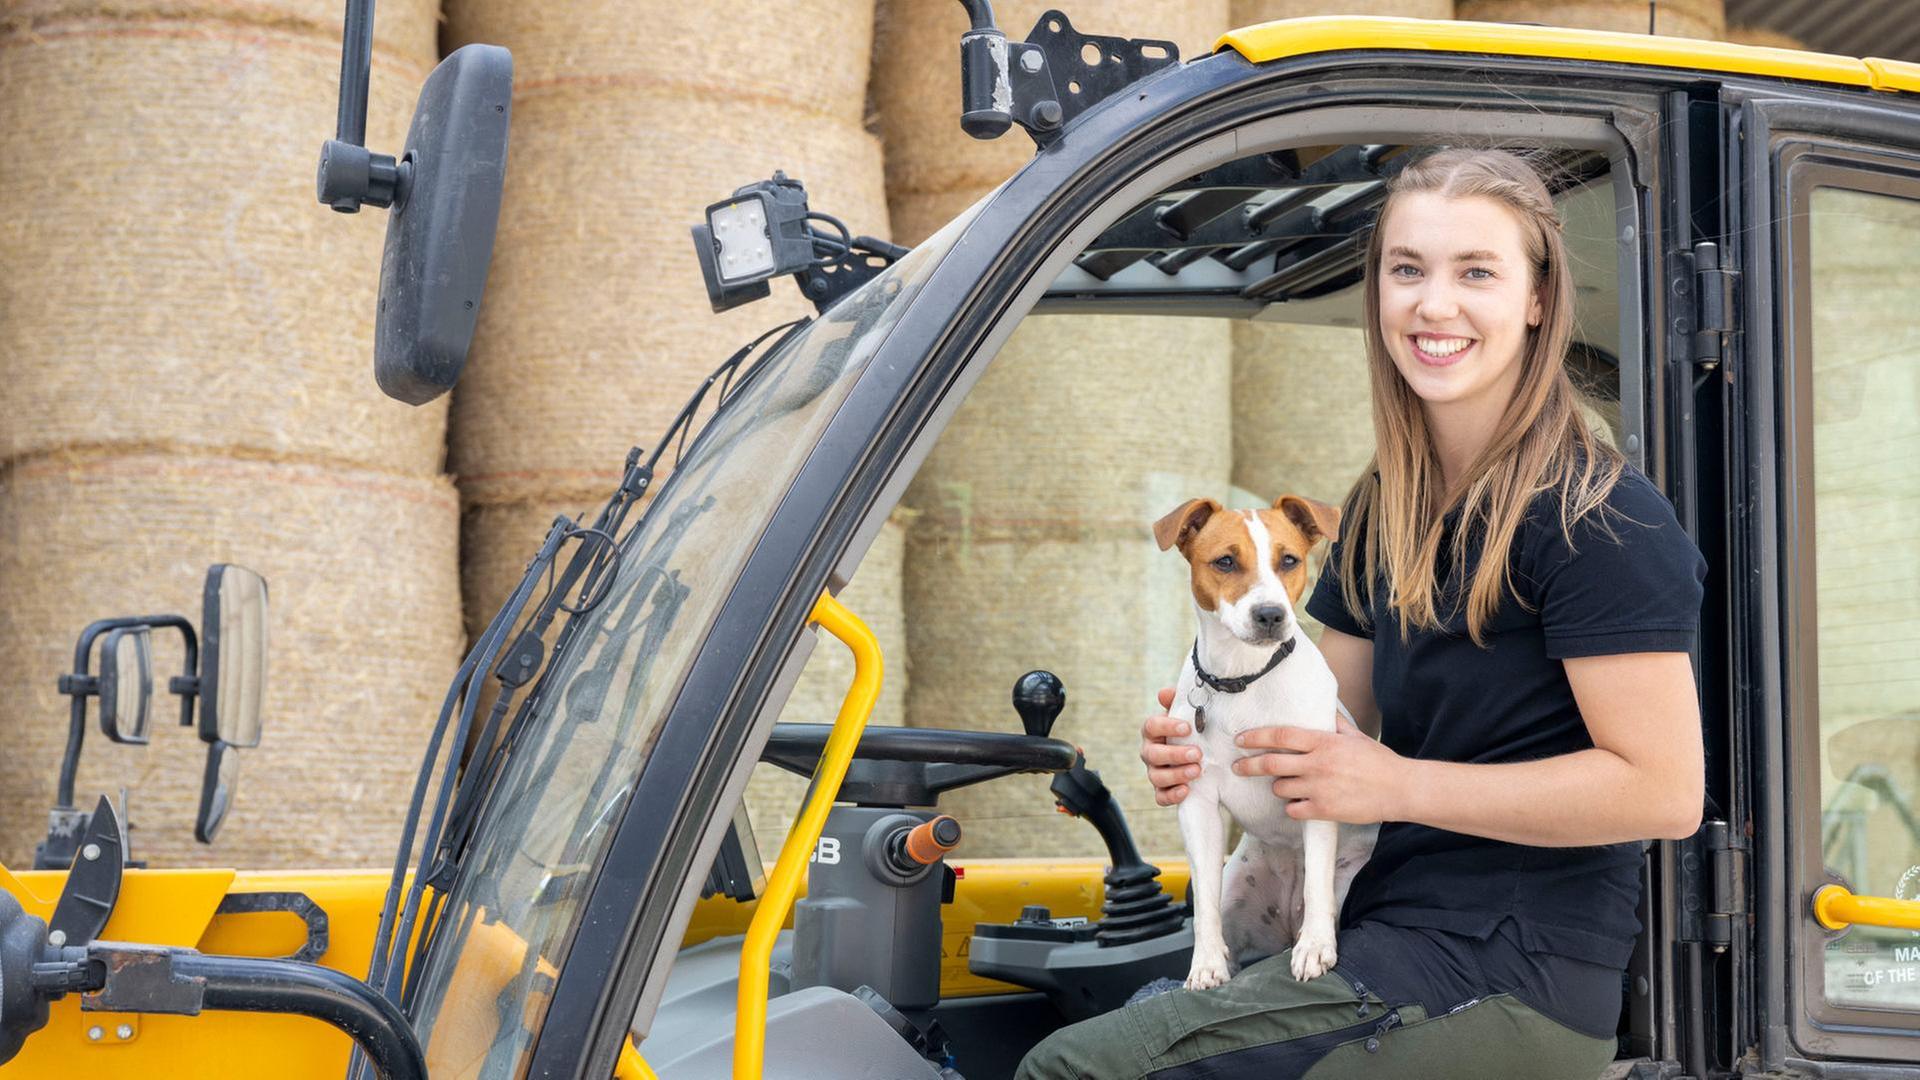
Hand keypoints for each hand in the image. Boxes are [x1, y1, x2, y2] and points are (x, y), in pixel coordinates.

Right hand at [1140, 687, 1200, 805]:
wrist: (1203, 754)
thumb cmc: (1192, 731)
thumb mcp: (1188, 714)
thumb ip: (1177, 702)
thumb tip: (1165, 693)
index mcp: (1153, 732)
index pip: (1151, 726)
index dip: (1167, 726)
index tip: (1187, 727)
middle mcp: (1150, 752)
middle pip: (1153, 754)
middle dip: (1174, 754)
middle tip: (1197, 753)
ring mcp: (1154, 772)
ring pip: (1156, 777)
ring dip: (1176, 774)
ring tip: (1197, 770)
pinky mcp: (1162, 791)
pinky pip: (1160, 797)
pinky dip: (1172, 795)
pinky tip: (1187, 791)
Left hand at [1232, 713, 1406, 823]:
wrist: (1401, 789)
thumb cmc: (1379, 761)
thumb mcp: (1355, 736)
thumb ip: (1334, 723)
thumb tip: (1322, 708)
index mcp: (1323, 742)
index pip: (1280, 736)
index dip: (1256, 737)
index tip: (1240, 739)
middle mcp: (1317, 764)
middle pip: (1270, 764)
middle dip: (1247, 765)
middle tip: (1236, 766)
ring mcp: (1319, 788)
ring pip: (1280, 788)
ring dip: (1279, 787)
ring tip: (1288, 785)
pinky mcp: (1324, 810)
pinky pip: (1293, 810)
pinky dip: (1293, 807)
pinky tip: (1300, 803)